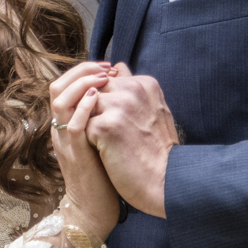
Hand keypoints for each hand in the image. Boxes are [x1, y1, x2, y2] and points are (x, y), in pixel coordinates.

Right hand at [48, 62, 121, 236]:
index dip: (83, 71)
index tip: (108, 66)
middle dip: (81, 71)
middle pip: (57, 87)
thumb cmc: (103, 174)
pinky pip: (73, 125)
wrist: (94, 209)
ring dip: (82, 84)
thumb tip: (118, 91)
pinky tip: (100, 98)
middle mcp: (60, 129)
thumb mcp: (100, 138)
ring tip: (104, 78)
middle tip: (106, 67)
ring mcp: (65, 142)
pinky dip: (84, 107)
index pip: (63, 85)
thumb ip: (102, 116)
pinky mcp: (75, 155)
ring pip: (60, 101)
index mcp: (65, 124)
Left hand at [86, 63, 180, 217]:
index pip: (109, 79)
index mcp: (145, 84)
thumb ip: (133, 87)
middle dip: (95, 110)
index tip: (120, 121)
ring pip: (85, 106)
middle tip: (111, 133)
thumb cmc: (157, 149)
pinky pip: (82, 125)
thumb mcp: (153, 108)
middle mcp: (133, 89)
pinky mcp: (105, 126)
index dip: (107, 101)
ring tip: (109, 142)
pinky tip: (107, 152)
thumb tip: (117, 66)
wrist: (165, 181)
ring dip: (91, 124)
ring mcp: (119, 106)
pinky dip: (89, 140)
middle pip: (94, 90)